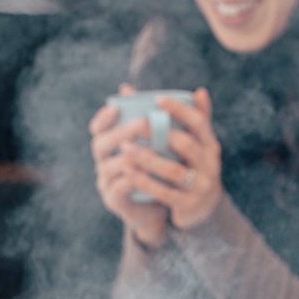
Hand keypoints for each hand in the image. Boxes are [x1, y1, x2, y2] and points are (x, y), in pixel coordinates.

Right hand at [90, 85, 173, 246]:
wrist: (167, 206)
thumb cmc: (168, 169)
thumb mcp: (173, 144)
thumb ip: (183, 120)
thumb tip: (200, 92)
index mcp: (114, 143)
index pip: (99, 127)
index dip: (104, 117)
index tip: (117, 107)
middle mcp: (106, 161)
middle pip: (99, 144)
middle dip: (119, 133)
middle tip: (140, 125)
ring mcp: (108, 182)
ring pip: (108, 166)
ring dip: (127, 157)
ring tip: (146, 150)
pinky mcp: (115, 201)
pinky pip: (119, 189)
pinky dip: (131, 181)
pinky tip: (144, 174)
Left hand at [118, 88, 221, 231]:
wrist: (202, 210)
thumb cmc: (187, 167)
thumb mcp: (188, 144)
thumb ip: (170, 119)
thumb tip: (132, 89)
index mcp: (210, 144)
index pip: (199, 122)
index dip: (180, 110)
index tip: (158, 100)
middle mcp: (210, 163)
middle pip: (185, 144)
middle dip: (158, 133)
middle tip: (134, 124)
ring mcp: (201, 185)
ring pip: (173, 170)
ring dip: (147, 158)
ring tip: (125, 148)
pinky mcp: (190, 205)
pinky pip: (165, 192)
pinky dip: (145, 181)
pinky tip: (128, 172)